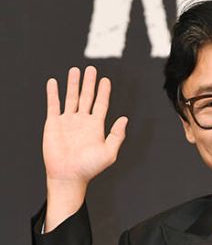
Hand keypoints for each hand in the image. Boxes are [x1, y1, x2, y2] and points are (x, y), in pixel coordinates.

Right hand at [43, 65, 127, 185]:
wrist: (68, 175)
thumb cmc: (89, 168)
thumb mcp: (109, 153)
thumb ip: (117, 135)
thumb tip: (125, 119)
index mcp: (96, 127)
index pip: (101, 104)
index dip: (104, 92)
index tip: (106, 80)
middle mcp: (82, 122)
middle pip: (87, 97)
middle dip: (89, 83)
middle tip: (91, 69)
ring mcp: (67, 122)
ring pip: (71, 98)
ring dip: (73, 84)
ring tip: (75, 70)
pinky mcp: (53, 123)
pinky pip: (53, 104)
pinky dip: (53, 93)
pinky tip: (54, 82)